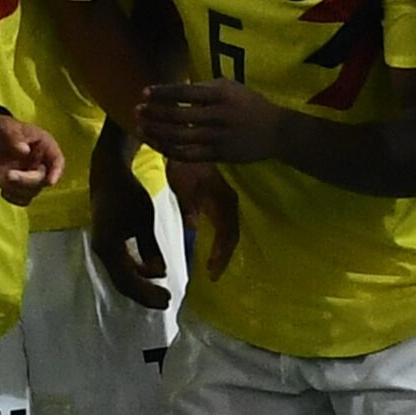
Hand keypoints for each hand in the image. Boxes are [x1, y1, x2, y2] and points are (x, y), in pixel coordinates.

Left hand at [0, 116, 63, 205]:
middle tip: (8, 175)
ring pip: (32, 192)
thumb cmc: (1, 130)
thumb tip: (25, 151)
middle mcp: (41, 162)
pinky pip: (23, 199)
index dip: (56, 172)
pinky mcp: (21, 186)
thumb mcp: (6, 128)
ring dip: (16, 189)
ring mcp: (31, 175)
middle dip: (25, 181)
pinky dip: (13, 197)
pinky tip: (2, 187)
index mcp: (43, 145)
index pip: (57, 160)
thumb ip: (15, 138)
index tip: (50, 182)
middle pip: (42, 180)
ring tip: (0, 178)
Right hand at [90, 162, 170, 308]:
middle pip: (123, 283)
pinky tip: (150, 272)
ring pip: (121, 276)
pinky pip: (119, 265)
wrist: (108, 173)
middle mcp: (102, 252)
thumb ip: (150, 247)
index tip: (167, 299)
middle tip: (166, 301)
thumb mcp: (144, 219)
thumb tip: (159, 273)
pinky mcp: (106, 242)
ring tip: (160, 291)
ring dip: (140, 285)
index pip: (128, 281)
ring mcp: (102, 248)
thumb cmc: (127, 192)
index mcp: (109, 248)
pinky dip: (135, 273)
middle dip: (144, 294)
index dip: (147, 294)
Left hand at [138, 79, 284, 163]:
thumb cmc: (249, 104)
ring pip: (180, 137)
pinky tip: (157, 144)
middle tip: (137, 110)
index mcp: (220, 95)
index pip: (185, 92)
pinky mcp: (218, 155)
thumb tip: (176, 89)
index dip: (163, 92)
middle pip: (179, 116)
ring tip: (141, 128)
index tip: (144, 92)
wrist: (276, 131)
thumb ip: (205, 88)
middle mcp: (217, 116)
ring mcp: (217, 137)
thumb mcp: (230, 87)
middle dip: (155, 113)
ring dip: (157, 133)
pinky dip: (169, 150)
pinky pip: (188, 154)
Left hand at [166, 162, 238, 279]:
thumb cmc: (184, 163)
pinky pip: (224, 223)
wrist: (189, 140)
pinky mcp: (220, 199)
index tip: (212, 273)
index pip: (228, 234)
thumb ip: (189, 204)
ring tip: (213, 266)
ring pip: (230, 230)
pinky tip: (210, 246)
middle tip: (213, 275)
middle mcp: (229, 202)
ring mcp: (226, 201)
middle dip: (224, 256)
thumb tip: (193, 228)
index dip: (221, 255)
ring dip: (223, 249)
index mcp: (224, 200)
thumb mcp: (184, 182)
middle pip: (232, 235)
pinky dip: (219, 238)